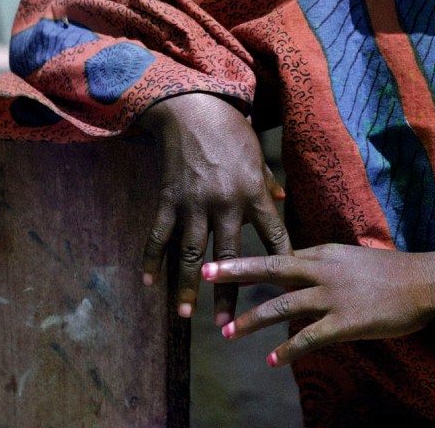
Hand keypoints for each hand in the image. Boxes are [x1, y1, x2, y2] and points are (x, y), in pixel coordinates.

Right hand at [136, 92, 291, 322]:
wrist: (193, 109)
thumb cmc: (231, 130)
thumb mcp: (257, 155)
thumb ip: (268, 183)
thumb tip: (284, 203)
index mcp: (254, 193)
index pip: (273, 236)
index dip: (281, 263)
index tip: (287, 290)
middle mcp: (226, 203)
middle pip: (231, 257)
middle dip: (229, 294)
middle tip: (229, 326)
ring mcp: (195, 203)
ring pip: (191, 254)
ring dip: (187, 287)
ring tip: (184, 315)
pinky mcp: (169, 198)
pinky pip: (159, 234)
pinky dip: (151, 258)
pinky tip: (147, 281)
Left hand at [202, 244, 434, 366]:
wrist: (425, 282)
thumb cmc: (392, 272)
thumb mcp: (353, 257)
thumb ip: (326, 264)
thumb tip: (302, 269)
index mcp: (326, 252)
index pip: (281, 253)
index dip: (251, 259)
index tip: (223, 259)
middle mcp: (324, 269)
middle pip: (272, 267)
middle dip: (237, 271)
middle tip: (206, 272)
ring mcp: (333, 295)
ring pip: (282, 305)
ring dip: (251, 319)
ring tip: (227, 332)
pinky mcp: (345, 321)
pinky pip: (308, 338)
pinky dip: (287, 350)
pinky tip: (271, 360)